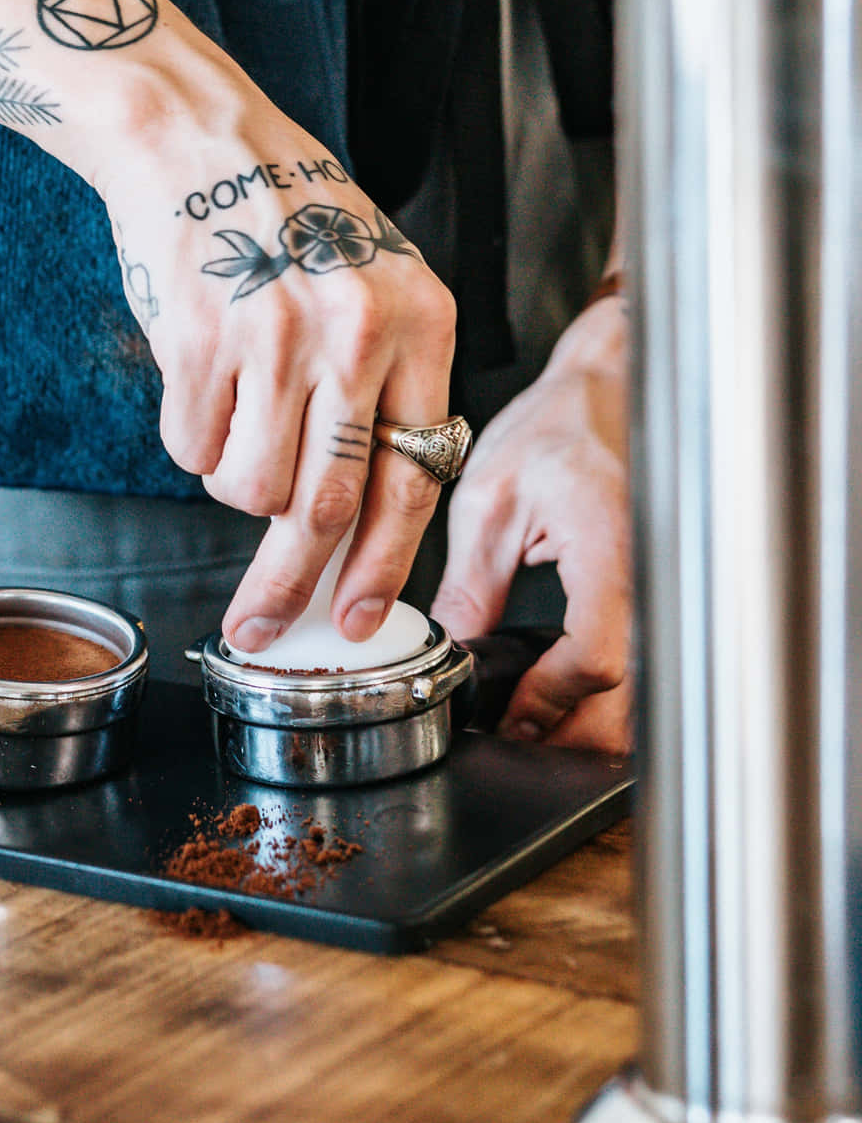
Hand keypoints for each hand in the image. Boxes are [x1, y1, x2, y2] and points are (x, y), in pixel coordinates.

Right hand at [103, 90, 455, 654]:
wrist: (198, 139)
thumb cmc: (287, 216)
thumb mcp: (375, 284)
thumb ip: (383, 391)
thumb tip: (360, 522)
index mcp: (420, 322)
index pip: (416, 479)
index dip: (385, 566)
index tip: (360, 618)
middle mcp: (359, 333)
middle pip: (329, 507)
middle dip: (292, 584)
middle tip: (263, 624)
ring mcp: (278, 337)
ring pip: (252, 489)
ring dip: (234, 482)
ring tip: (234, 417)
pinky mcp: (200, 341)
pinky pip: (190, 450)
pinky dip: (190, 438)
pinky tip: (200, 376)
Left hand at [432, 296, 631, 752]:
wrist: (613, 391)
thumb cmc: (561, 427)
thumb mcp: (490, 501)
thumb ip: (471, 586)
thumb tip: (450, 654)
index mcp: (612, 552)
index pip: (593, 662)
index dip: (544, 701)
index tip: (503, 715)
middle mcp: (657, 579)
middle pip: (630, 700)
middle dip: (569, 732)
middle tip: (513, 730)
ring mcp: (672, 591)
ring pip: (646, 696)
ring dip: (591, 720)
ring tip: (534, 712)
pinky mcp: (670, 597)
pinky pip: (649, 669)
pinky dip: (611, 694)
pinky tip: (568, 686)